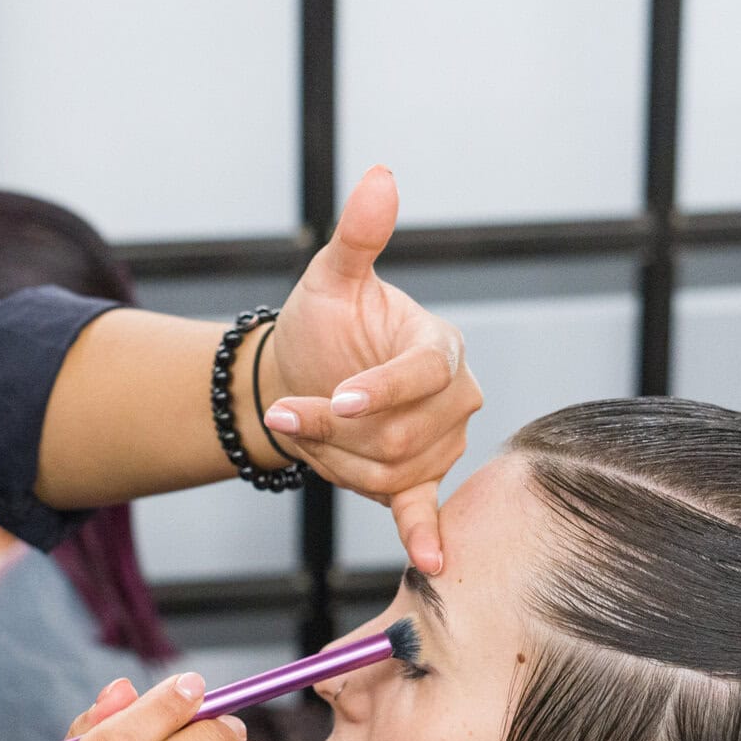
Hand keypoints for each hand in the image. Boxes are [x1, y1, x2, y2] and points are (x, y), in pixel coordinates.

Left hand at [265, 166, 481, 572]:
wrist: (303, 373)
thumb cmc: (324, 323)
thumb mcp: (331, 277)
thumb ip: (359, 235)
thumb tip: (379, 176)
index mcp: (441, 345)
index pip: (423, 374)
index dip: (380, 389)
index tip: (337, 398)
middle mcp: (453, 399)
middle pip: (399, 433)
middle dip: (332, 429)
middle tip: (287, 413)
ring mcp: (440, 444)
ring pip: (389, 472)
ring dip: (334, 459)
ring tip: (305, 432)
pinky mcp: (417, 480)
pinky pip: (424, 510)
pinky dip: (427, 536)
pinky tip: (434, 564)